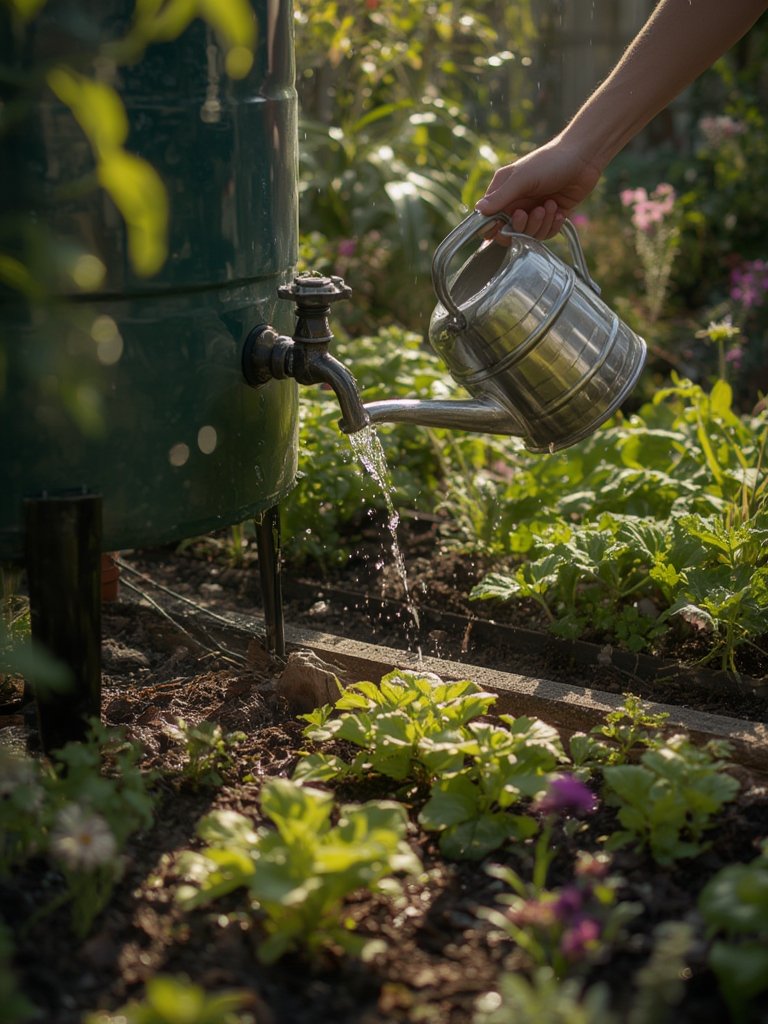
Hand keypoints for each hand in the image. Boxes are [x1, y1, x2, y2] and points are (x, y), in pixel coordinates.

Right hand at [475, 136, 602, 238]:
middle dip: (523, 226)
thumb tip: (478, 210)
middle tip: (535, 211)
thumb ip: (501, 196)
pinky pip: (546, 234)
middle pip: (510, 232)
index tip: (505, 228)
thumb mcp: (522, 178)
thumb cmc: (550, 161)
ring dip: (541, 224)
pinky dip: (553, 225)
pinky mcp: (551, 217)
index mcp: (503, 191)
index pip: (489, 220)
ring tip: (551, 205)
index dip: (495, 229)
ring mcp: (534, 211)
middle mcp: (516, 203)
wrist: (583, 157)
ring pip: (529, 235)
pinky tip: (559, 211)